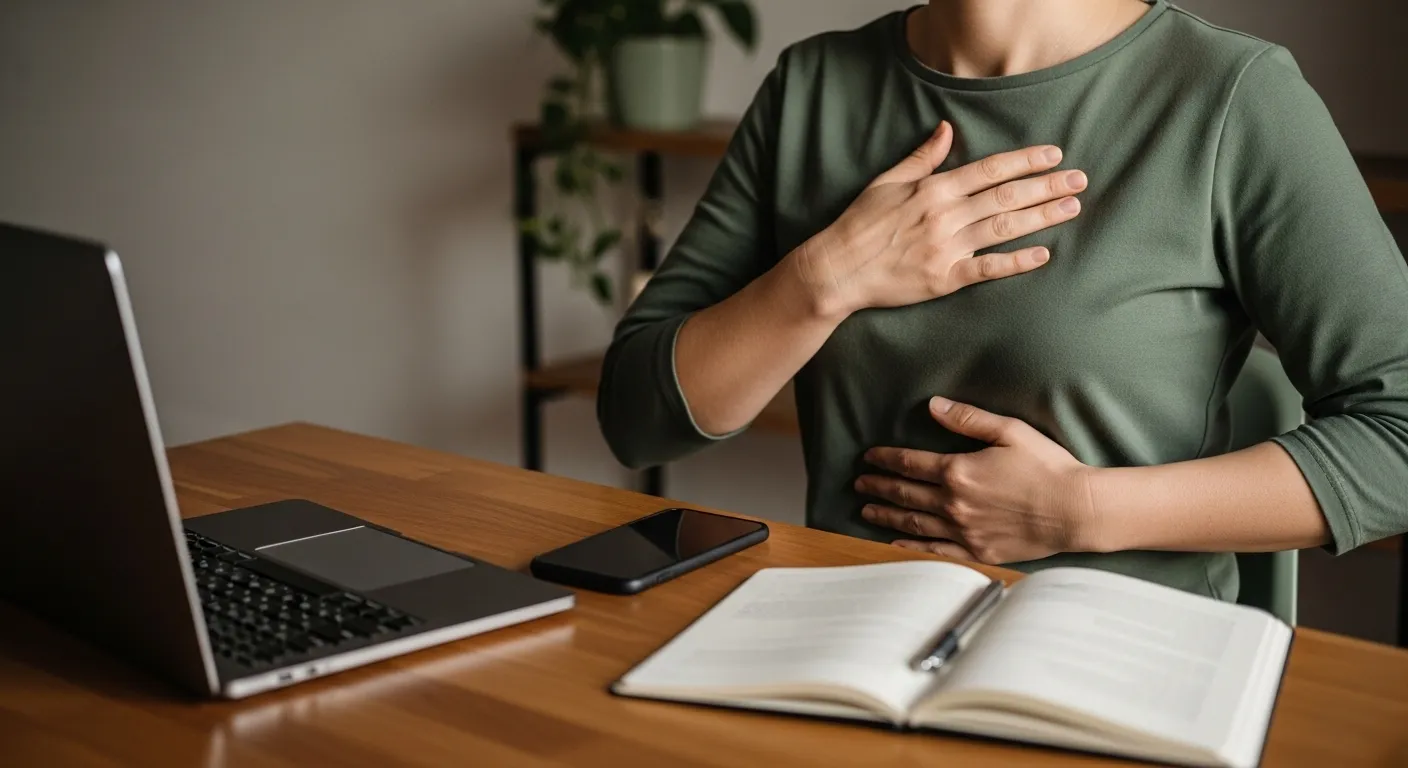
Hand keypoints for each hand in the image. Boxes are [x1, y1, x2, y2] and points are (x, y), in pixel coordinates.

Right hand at [792, 121, 1085, 317]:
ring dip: (1042, 216)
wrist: (838, 269)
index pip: (991, 169)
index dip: (1026, 161)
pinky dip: (1017, 261)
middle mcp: (945, 215)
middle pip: (1007, 195)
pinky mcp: (944, 278)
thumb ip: (923, 157)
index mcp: (934, 188)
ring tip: (1072, 208)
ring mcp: (947, 248)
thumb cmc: (859, 223)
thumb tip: (947, 129)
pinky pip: (988, 268)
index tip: (1054, 154)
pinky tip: (1043, 254)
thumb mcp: (887, 181)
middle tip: (1080, 179)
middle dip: (1047, 186)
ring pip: (1005, 227)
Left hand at [854, 397, 1096, 563]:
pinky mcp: (977, 552)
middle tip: (859, 483)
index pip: (909, 463)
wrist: (1075, 511)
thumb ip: (967, 419)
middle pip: (904, 493)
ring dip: (886, 515)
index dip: (885, 459)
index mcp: (958, 470)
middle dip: (878, 486)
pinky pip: (935, 551)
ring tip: (866, 510)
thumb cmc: (1047, 467)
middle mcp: (954, 503)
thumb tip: (933, 405)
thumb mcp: (1009, 431)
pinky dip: (910, 546)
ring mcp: (963, 531)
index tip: (868, 458)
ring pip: (913, 522)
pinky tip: (894, 542)